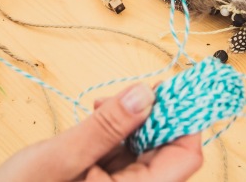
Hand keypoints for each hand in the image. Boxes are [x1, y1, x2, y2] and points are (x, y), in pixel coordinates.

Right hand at [0, 83, 202, 180]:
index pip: (185, 157)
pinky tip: (97, 119)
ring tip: (103, 107)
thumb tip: (144, 94)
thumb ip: (105, 127)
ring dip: (132, 122)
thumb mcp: (60, 158)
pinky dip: (115, 133)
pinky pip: (124, 155)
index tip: (173, 88)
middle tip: (131, 91)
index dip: (183, 120)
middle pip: (167, 151)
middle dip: (152, 117)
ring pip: (145, 149)